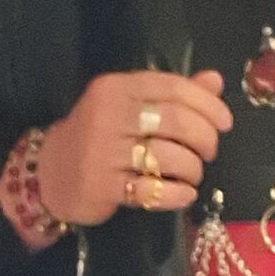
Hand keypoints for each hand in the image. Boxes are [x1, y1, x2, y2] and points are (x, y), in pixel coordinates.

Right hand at [33, 70, 233, 225]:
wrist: (49, 172)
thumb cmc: (97, 136)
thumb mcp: (129, 107)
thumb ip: (172, 94)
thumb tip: (215, 81)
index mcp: (118, 88)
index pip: (173, 87)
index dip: (208, 104)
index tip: (224, 122)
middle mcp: (109, 115)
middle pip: (177, 121)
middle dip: (205, 138)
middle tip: (209, 151)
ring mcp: (104, 151)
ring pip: (169, 157)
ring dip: (193, 169)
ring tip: (193, 173)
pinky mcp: (103, 186)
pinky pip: (154, 191)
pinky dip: (178, 194)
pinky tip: (184, 193)